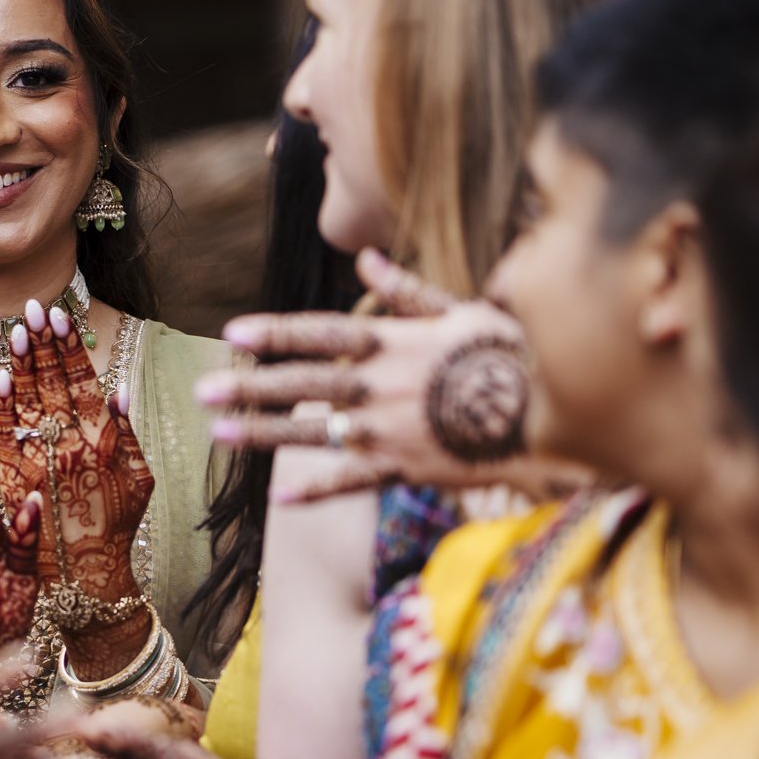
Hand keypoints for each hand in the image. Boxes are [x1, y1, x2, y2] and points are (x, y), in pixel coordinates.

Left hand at [0, 301, 153, 606]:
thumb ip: (127, 433)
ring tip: (17, 333)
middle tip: (33, 309)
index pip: (83, 384)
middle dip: (43, 346)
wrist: (88, 582)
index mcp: (102, 444)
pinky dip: (2, 411)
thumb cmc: (117, 528)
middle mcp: (69, 450)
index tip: (62, 316)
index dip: (71, 348)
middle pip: (52, 387)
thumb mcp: (139, 481)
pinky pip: (4, 441)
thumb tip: (119, 388)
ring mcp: (39, 466)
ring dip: (22, 368)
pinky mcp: (13, 486)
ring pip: (28, 407)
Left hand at [201, 248, 557, 502]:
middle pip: (305, 383)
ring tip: (220, 433)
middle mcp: (383, 385)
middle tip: (202, 390)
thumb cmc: (515, 352)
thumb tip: (364, 261)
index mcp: (395, 342)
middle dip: (251, 386)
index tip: (233, 331)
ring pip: (316, 431)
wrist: (556, 411)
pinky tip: (278, 497)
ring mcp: (392, 430)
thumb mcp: (464, 311)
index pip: (323, 332)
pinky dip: (317, 489)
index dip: (277, 332)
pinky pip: (355, 480)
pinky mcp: (409, 467)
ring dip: (264, 433)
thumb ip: (408, 292)